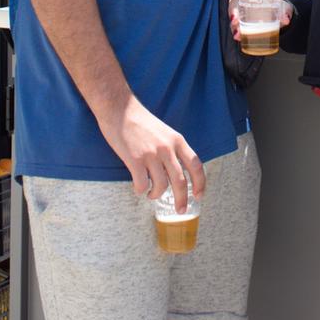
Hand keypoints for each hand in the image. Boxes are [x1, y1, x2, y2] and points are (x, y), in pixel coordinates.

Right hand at [96, 96, 205, 212]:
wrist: (119, 108)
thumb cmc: (139, 120)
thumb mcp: (164, 131)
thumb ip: (172, 149)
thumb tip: (176, 172)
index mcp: (177, 140)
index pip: (196, 165)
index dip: (200, 183)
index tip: (199, 195)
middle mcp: (167, 148)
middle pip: (181, 181)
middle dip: (182, 200)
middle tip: (180, 210)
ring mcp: (151, 154)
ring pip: (161, 186)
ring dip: (156, 194)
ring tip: (151, 193)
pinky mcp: (134, 159)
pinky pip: (142, 185)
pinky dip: (141, 190)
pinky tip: (138, 188)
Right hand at [222, 0, 291, 40]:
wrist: (279, 13)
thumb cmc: (278, 4)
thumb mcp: (282, 6)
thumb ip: (284, 12)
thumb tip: (286, 20)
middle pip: (234, 2)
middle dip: (233, 11)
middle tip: (235, 20)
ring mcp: (244, 10)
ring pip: (234, 14)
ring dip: (233, 23)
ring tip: (236, 32)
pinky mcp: (245, 20)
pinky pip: (238, 25)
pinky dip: (237, 31)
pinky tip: (238, 37)